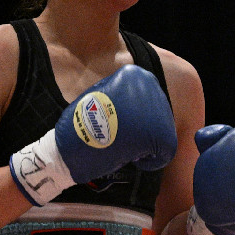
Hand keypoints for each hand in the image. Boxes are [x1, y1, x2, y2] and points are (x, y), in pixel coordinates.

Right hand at [10, 65, 176, 205]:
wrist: (68, 149)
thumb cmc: (84, 126)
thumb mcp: (103, 97)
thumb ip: (124, 95)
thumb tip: (144, 102)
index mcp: (134, 74)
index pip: (152, 101)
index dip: (140, 119)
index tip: (124, 128)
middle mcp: (147, 85)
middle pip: (161, 116)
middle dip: (146, 133)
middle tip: (125, 141)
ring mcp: (153, 107)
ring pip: (165, 132)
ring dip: (149, 145)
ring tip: (128, 149)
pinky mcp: (155, 133)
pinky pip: (166, 151)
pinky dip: (153, 161)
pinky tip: (135, 159)